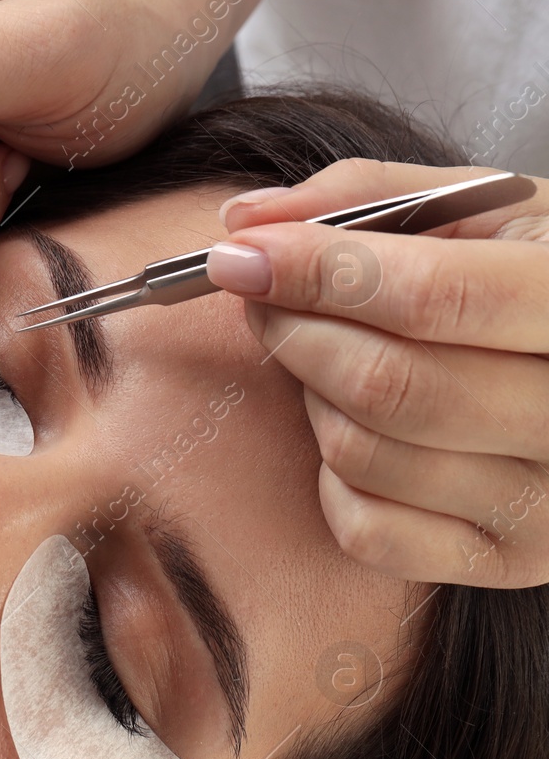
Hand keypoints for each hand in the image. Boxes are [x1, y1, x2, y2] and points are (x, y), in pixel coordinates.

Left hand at [208, 159, 548, 587]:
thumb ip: (366, 197)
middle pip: (385, 384)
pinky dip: (335, 477)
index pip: (432, 298)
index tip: (239, 256)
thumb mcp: (484, 210)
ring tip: (330, 357)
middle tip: (264, 299)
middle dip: (296, 332)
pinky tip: (363, 428)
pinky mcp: (510, 561)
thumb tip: (241, 222)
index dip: (319, 274)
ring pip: (362, 454)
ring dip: (315, 398)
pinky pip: (367, 529)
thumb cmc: (531, 279)